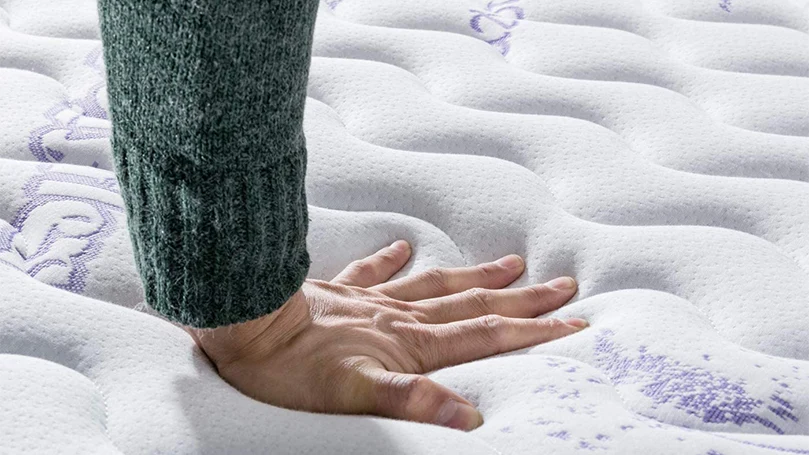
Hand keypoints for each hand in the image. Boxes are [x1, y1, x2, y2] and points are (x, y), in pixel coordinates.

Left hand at [187, 241, 586, 430]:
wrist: (243, 322)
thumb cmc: (291, 367)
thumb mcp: (354, 394)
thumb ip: (412, 401)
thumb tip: (470, 416)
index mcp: (410, 341)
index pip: (486, 335)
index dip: (533, 331)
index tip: (574, 321)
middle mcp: (399, 315)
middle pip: (473, 304)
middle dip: (522, 299)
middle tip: (562, 285)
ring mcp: (370, 299)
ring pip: (436, 284)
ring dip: (477, 276)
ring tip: (510, 262)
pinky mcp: (340, 291)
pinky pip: (374, 269)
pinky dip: (393, 259)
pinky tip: (402, 245)